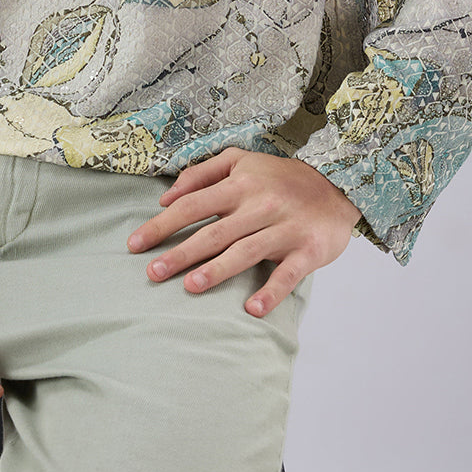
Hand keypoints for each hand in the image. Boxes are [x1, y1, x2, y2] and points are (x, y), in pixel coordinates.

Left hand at [126, 147, 361, 317]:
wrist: (336, 184)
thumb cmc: (279, 177)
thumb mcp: (240, 161)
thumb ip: (201, 173)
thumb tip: (166, 196)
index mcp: (239, 184)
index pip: (192, 205)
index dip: (162, 224)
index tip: (135, 244)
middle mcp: (259, 206)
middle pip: (214, 232)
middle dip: (181, 253)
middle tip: (152, 273)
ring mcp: (284, 229)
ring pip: (245, 252)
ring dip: (217, 271)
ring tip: (190, 287)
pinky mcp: (308, 251)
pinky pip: (288, 274)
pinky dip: (271, 292)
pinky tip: (253, 310)